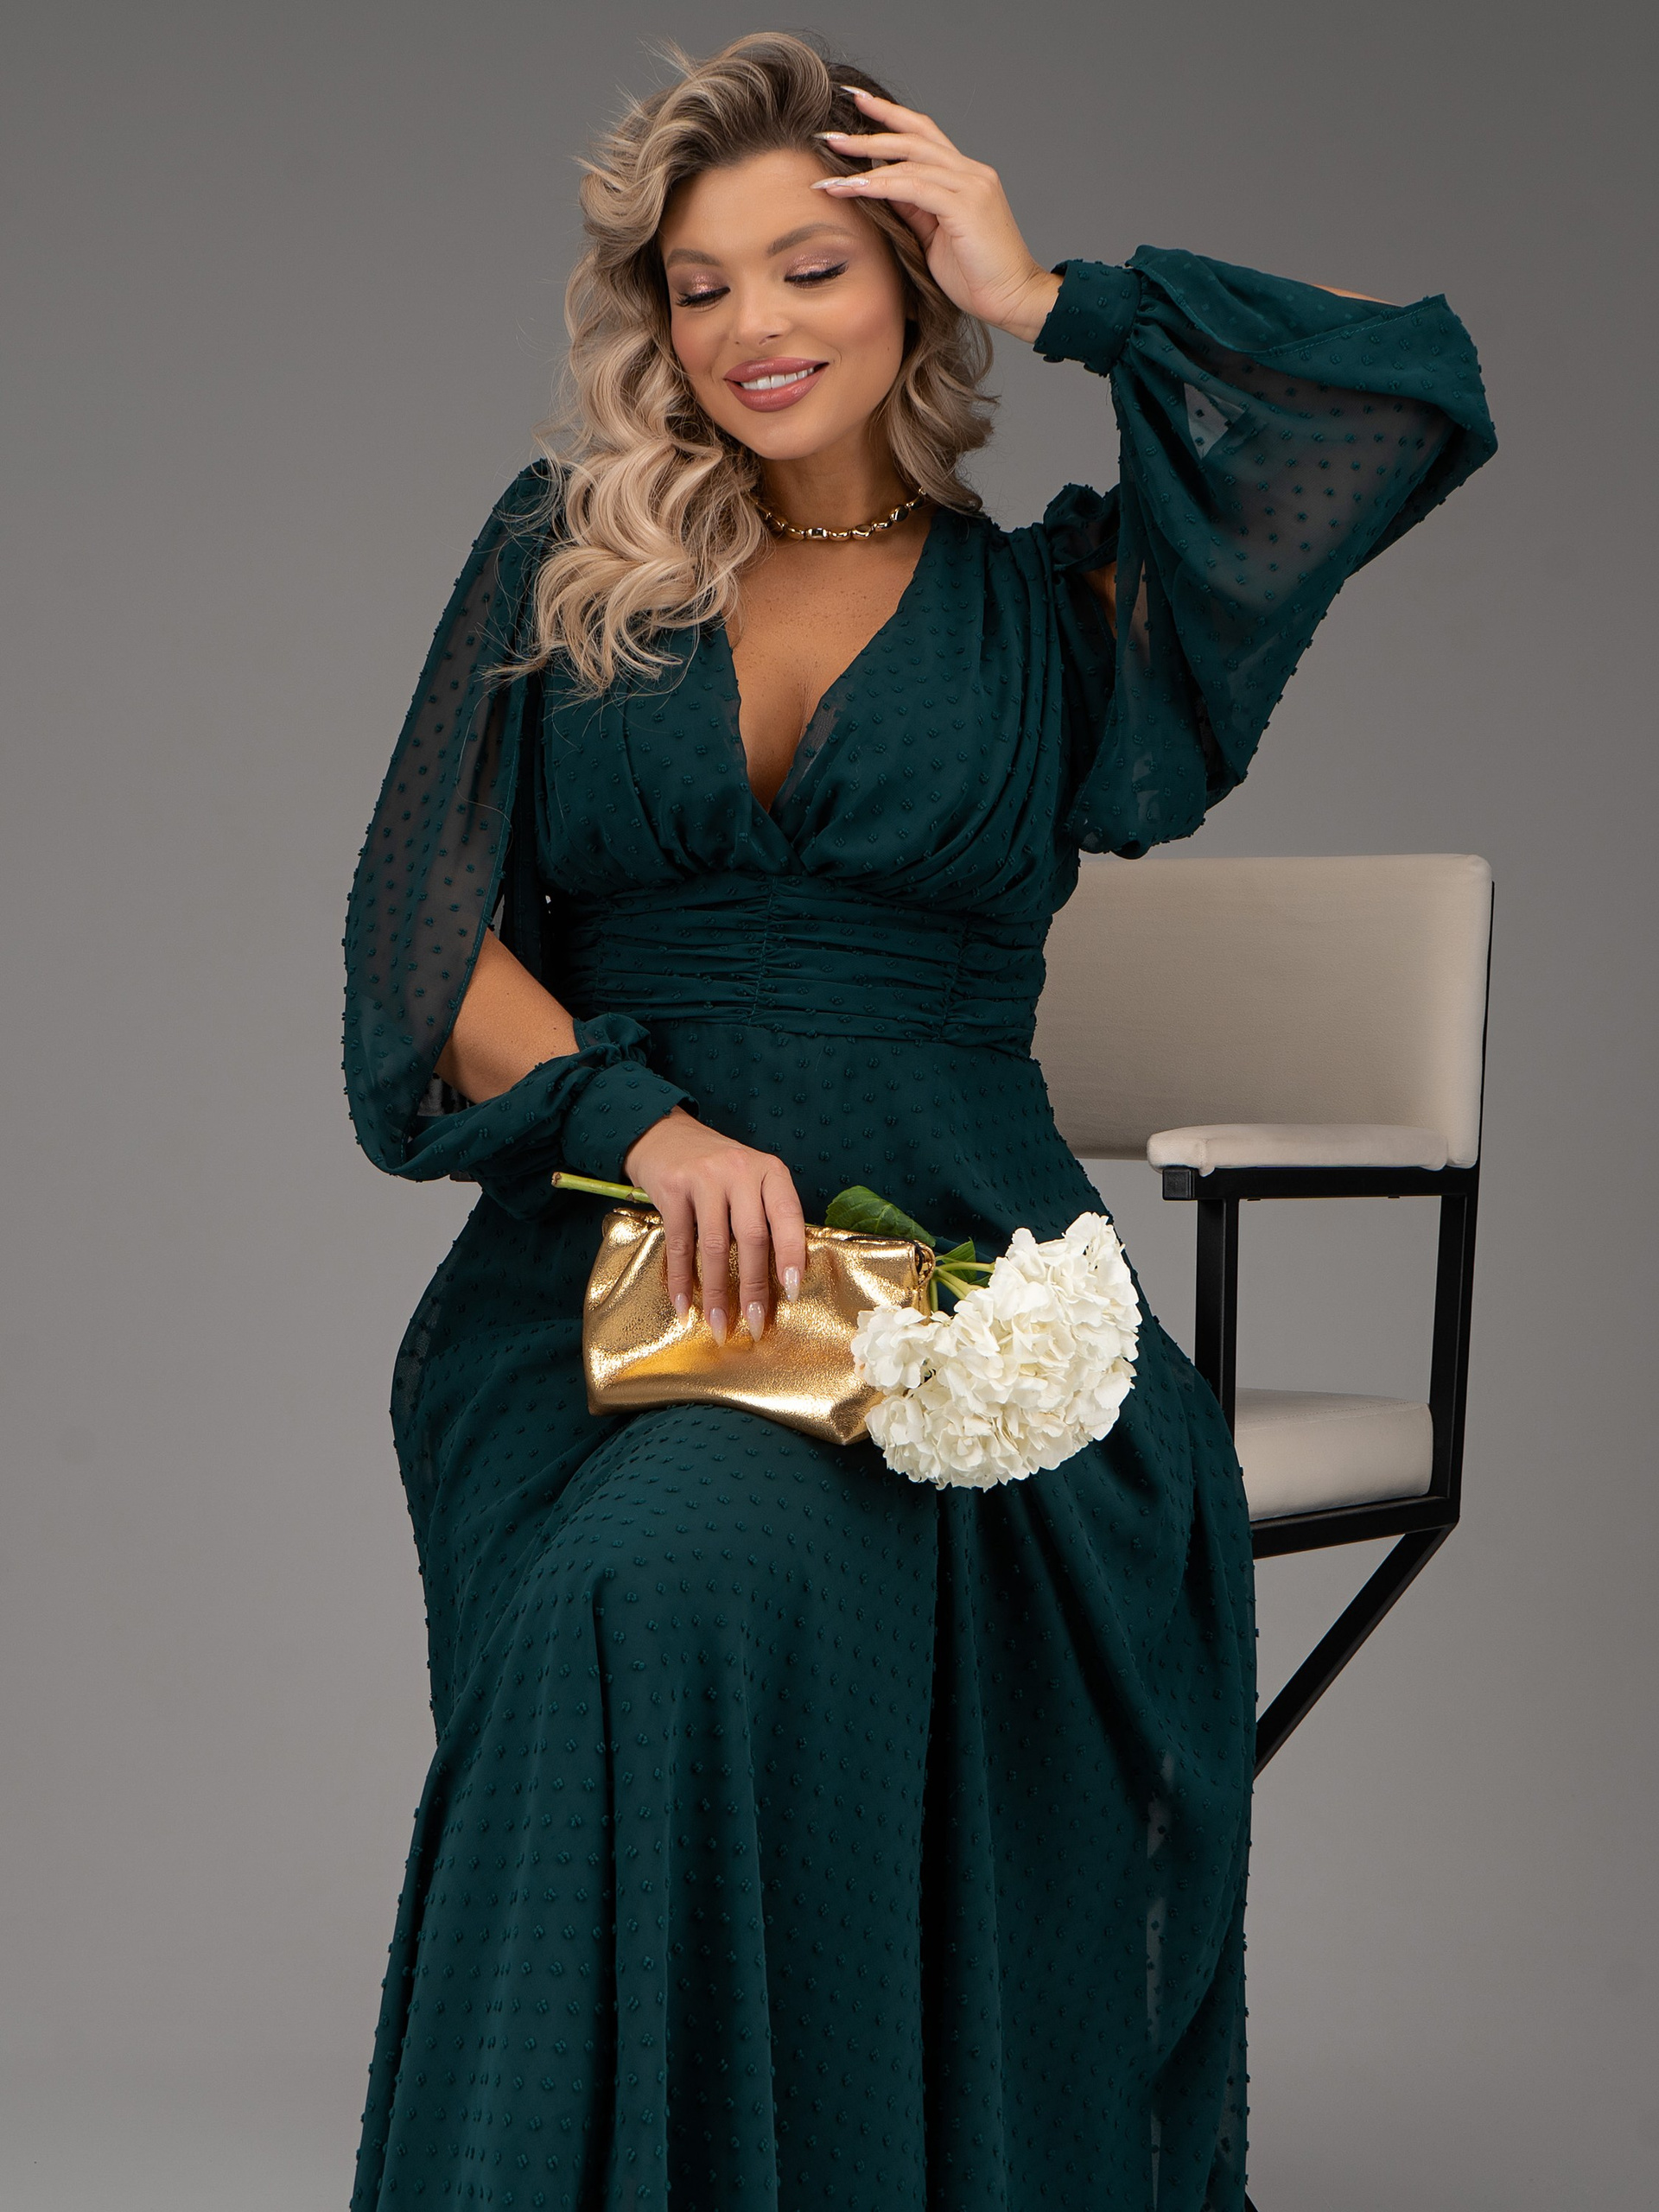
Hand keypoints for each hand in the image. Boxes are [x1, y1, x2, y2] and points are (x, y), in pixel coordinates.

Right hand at [623, 1107, 806, 1346]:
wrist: (666, 1136)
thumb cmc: (719, 1169)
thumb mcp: (752, 1180)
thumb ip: (768, 1215)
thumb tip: (783, 1276)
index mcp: (770, 1171)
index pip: (787, 1216)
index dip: (791, 1255)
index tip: (792, 1292)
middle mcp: (740, 1171)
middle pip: (752, 1237)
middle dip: (754, 1287)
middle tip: (755, 1325)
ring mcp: (704, 1178)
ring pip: (715, 1245)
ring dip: (717, 1292)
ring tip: (719, 1324)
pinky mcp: (672, 1189)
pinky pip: (679, 1243)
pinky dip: (681, 1279)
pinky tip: (683, 1305)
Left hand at [812, 86, 1062, 342]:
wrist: (1014, 299)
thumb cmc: (978, 276)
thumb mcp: (935, 238)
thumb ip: (913, 210)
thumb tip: (882, 190)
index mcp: (965, 177)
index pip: (924, 136)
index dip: (891, 117)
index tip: (858, 104)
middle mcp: (971, 172)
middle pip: (915, 136)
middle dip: (871, 128)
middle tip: (831, 129)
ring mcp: (971, 186)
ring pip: (911, 158)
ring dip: (866, 156)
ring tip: (831, 154)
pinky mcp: (966, 206)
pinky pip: (914, 188)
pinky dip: (880, 185)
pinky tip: (852, 187)